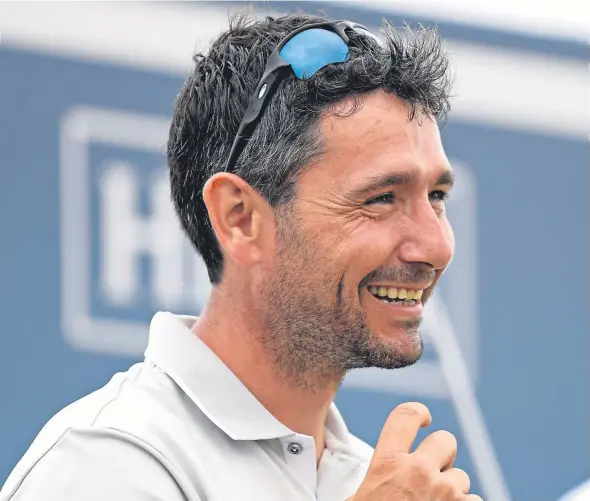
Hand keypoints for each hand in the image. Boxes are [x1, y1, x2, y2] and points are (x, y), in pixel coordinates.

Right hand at [347, 402, 481, 500]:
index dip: (417, 412)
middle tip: (432, 470)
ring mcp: (445, 493)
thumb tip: (377, 477)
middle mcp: (419, 471)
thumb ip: (374, 478)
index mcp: (388, 462)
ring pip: (461, 475)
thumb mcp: (358, 497)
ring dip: (452, 488)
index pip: (406, 415)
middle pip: (445, 440)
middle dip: (440, 454)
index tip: (424, 418)